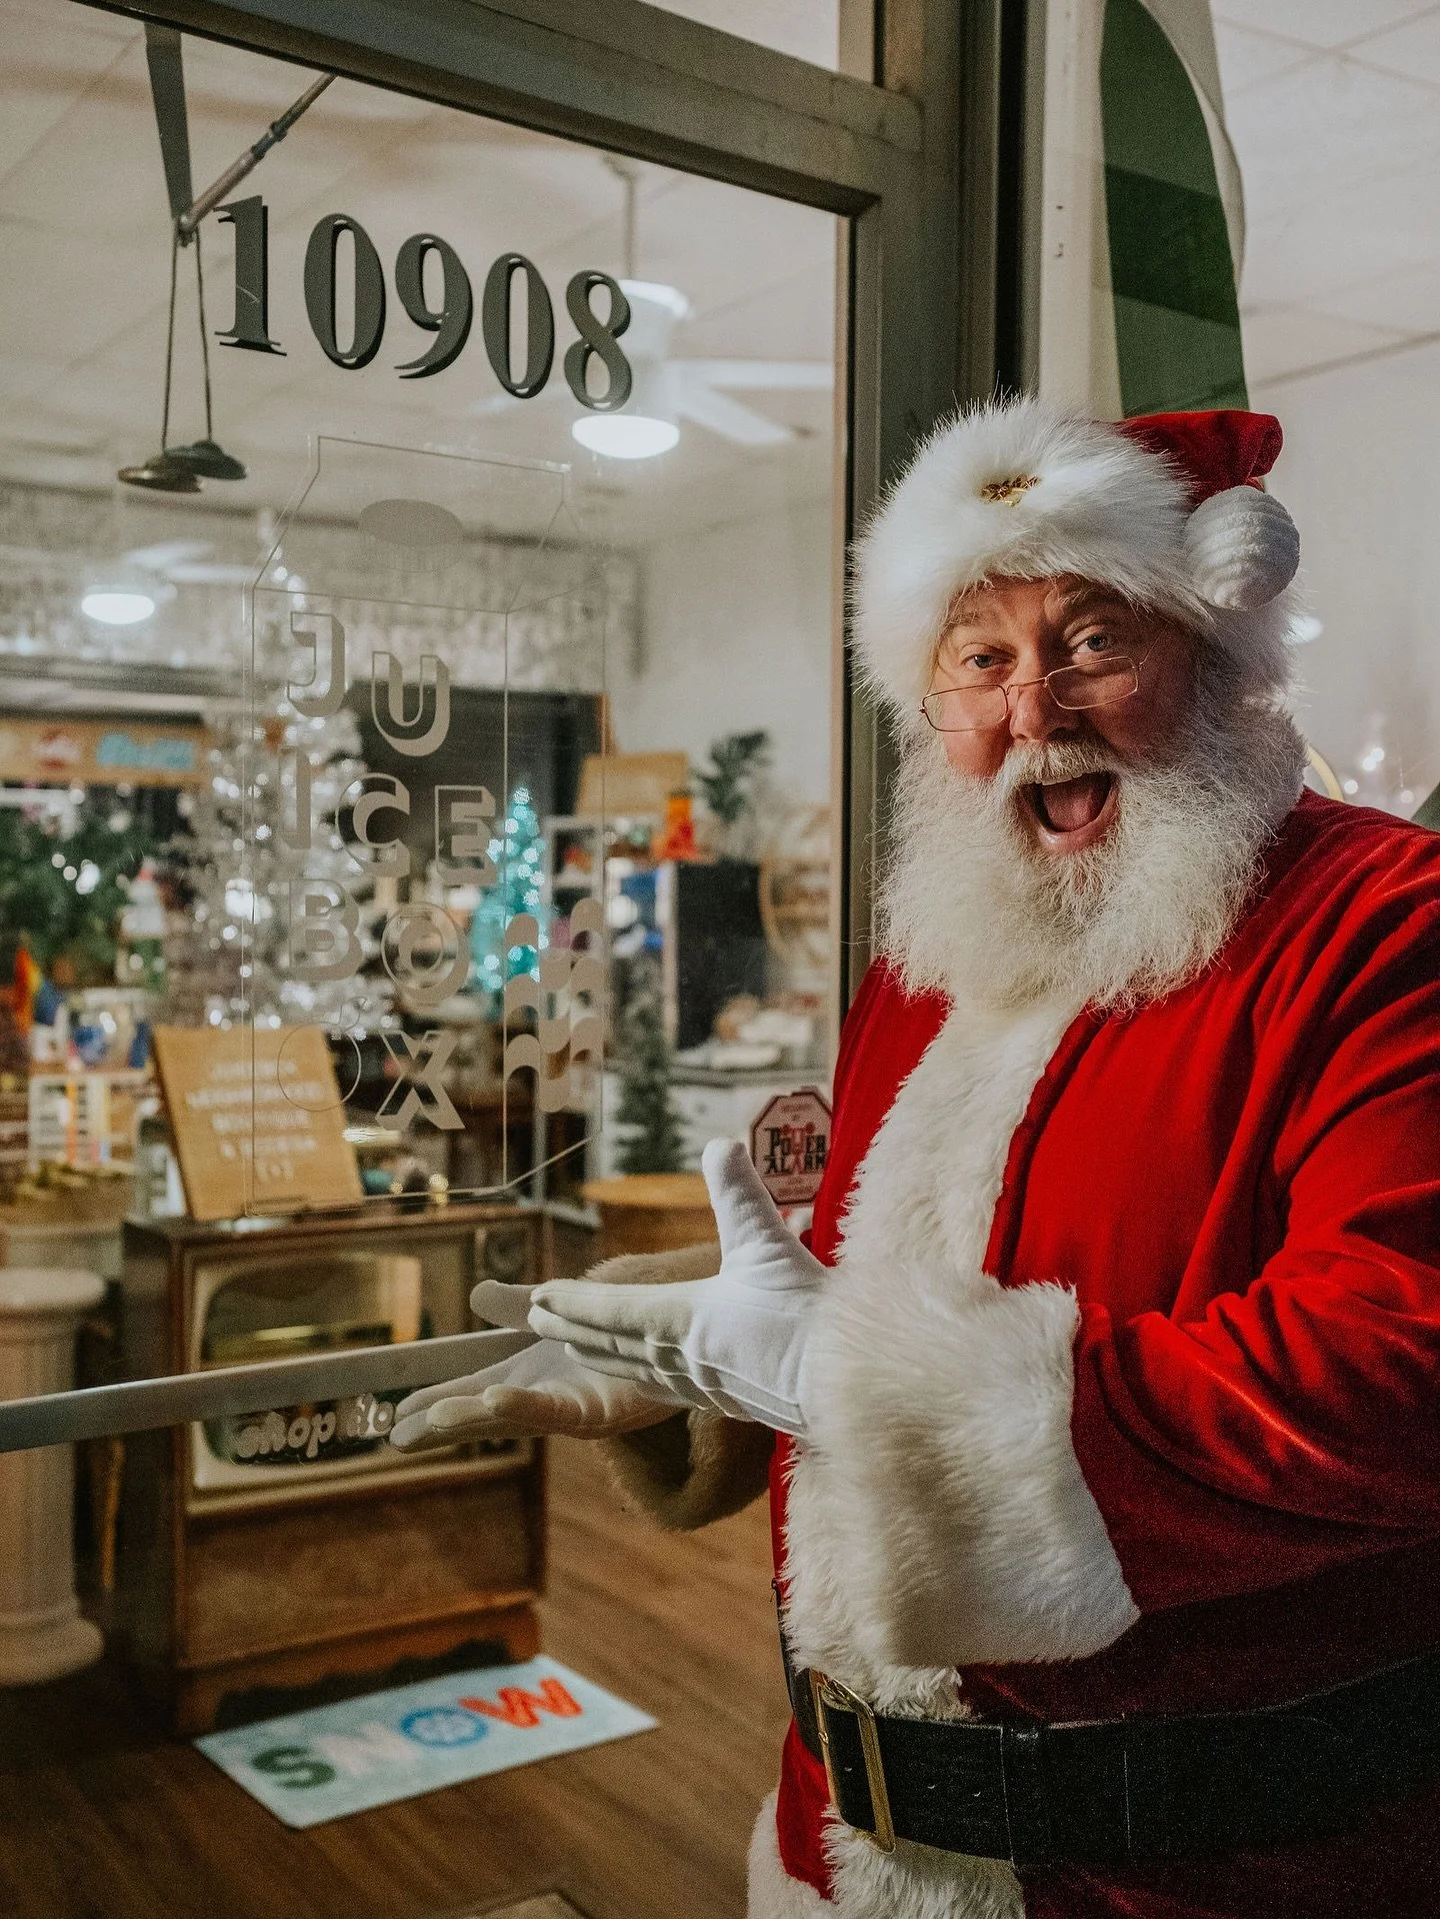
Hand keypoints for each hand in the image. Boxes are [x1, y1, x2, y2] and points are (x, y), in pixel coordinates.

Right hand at [389, 1279, 682, 1452]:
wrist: (690, 1312)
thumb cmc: (635, 1312)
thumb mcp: (563, 1305)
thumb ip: (518, 1307)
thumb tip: (475, 1296)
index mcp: (536, 1371)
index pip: (474, 1387)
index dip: (435, 1397)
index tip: (392, 1411)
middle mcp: (551, 1394)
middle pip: (485, 1412)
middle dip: (442, 1424)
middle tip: (395, 1436)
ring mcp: (576, 1406)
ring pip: (513, 1417)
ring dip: (471, 1418)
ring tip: (429, 1418)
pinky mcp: (605, 1410)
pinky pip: (558, 1411)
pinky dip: (525, 1405)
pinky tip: (495, 1398)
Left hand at [528, 1138, 825, 1435]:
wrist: (852, 1383)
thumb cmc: (810, 1313)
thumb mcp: (769, 1243)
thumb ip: (740, 1193)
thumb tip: (721, 1142)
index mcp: (681, 1319)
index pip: (610, 1310)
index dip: (572, 1302)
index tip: (538, 1297)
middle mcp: (682, 1358)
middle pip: (613, 1343)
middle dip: (575, 1328)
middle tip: (539, 1320)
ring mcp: (705, 1386)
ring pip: (637, 1369)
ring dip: (602, 1355)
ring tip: (576, 1348)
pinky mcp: (732, 1402)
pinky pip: (669, 1388)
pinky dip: (643, 1377)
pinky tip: (650, 1377)